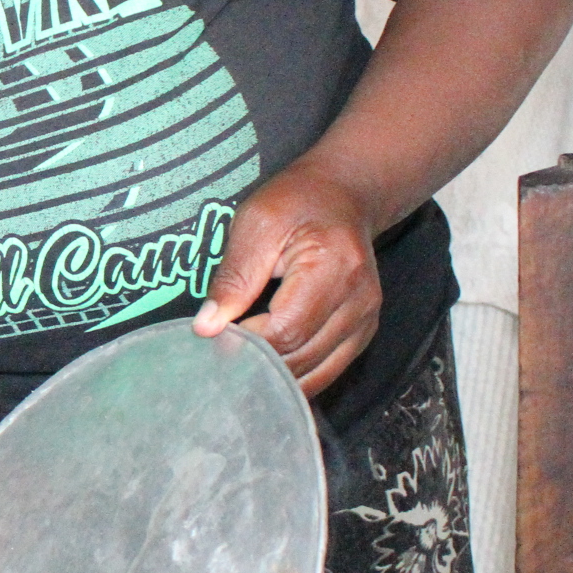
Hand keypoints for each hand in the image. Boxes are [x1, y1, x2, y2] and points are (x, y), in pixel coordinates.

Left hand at [191, 159, 382, 395]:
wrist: (344, 195)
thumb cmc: (296, 202)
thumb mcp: (256, 224)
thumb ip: (233, 277)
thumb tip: (206, 327)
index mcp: (334, 267)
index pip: (286, 329)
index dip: (248, 342)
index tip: (216, 337)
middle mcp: (359, 299)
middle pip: (302, 357)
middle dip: (258, 363)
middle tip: (222, 355)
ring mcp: (366, 319)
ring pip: (316, 372)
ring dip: (276, 377)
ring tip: (241, 364)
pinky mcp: (362, 331)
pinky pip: (328, 370)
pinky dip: (297, 376)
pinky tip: (268, 370)